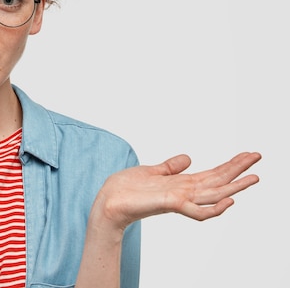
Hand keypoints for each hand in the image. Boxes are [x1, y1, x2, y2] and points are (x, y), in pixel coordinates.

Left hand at [93, 152, 261, 230]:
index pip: (211, 174)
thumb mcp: (151, 171)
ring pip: (214, 195)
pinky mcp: (170, 204)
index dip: (230, 164)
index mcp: (181, 184)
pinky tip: (229, 201)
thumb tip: (188, 158)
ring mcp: (179, 199)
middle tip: (259, 157)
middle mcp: (184, 192)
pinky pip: (198, 211)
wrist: (108, 201)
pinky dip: (214, 209)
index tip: (247, 154)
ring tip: (254, 177)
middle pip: (217, 181)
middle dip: (238, 169)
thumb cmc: (126, 189)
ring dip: (235, 186)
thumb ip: (170, 167)